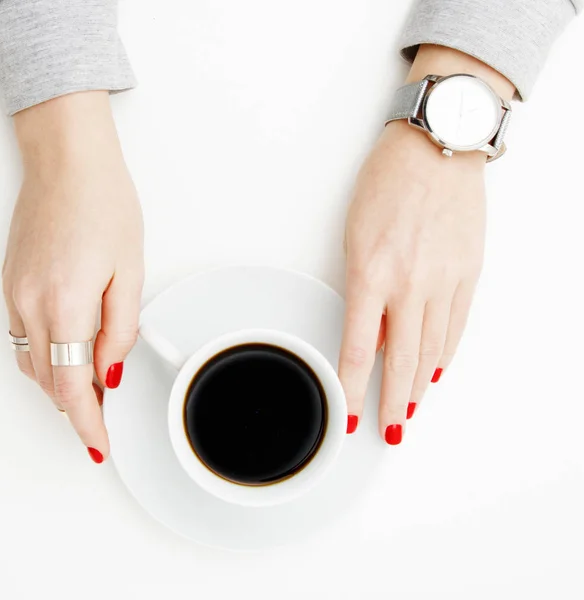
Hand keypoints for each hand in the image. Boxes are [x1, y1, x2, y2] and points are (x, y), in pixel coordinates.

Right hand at [2, 92, 143, 462]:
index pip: (71, 386)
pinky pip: (24, 337)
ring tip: (92, 386)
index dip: (86, 423)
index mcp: (66, 304)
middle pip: (49, 380)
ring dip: (61, 382)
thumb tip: (109, 369)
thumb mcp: (130, 272)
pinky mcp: (10, 283)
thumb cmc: (103, 205)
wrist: (67, 163)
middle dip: (77, 405)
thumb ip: (120, 329)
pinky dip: (47, 356)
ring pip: (33, 363)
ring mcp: (14, 293)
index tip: (98, 444)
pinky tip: (69, 352)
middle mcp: (30, 303)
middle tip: (105, 414)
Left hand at [339, 47, 513, 443]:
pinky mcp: (468, 274)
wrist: (437, 146)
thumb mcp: (356, 235)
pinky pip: (456, 326)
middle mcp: (410, 284)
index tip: (351, 412)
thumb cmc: (387, 182)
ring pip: (431, 350)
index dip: (354, 389)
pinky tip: (437, 371)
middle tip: (389, 431)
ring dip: (419, 386)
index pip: (360, 350)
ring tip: (409, 409)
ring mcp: (444, 281)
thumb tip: (374, 330)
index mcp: (371, 273)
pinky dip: (444, 354)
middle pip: (401, 362)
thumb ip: (365, 288)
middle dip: (392, 404)